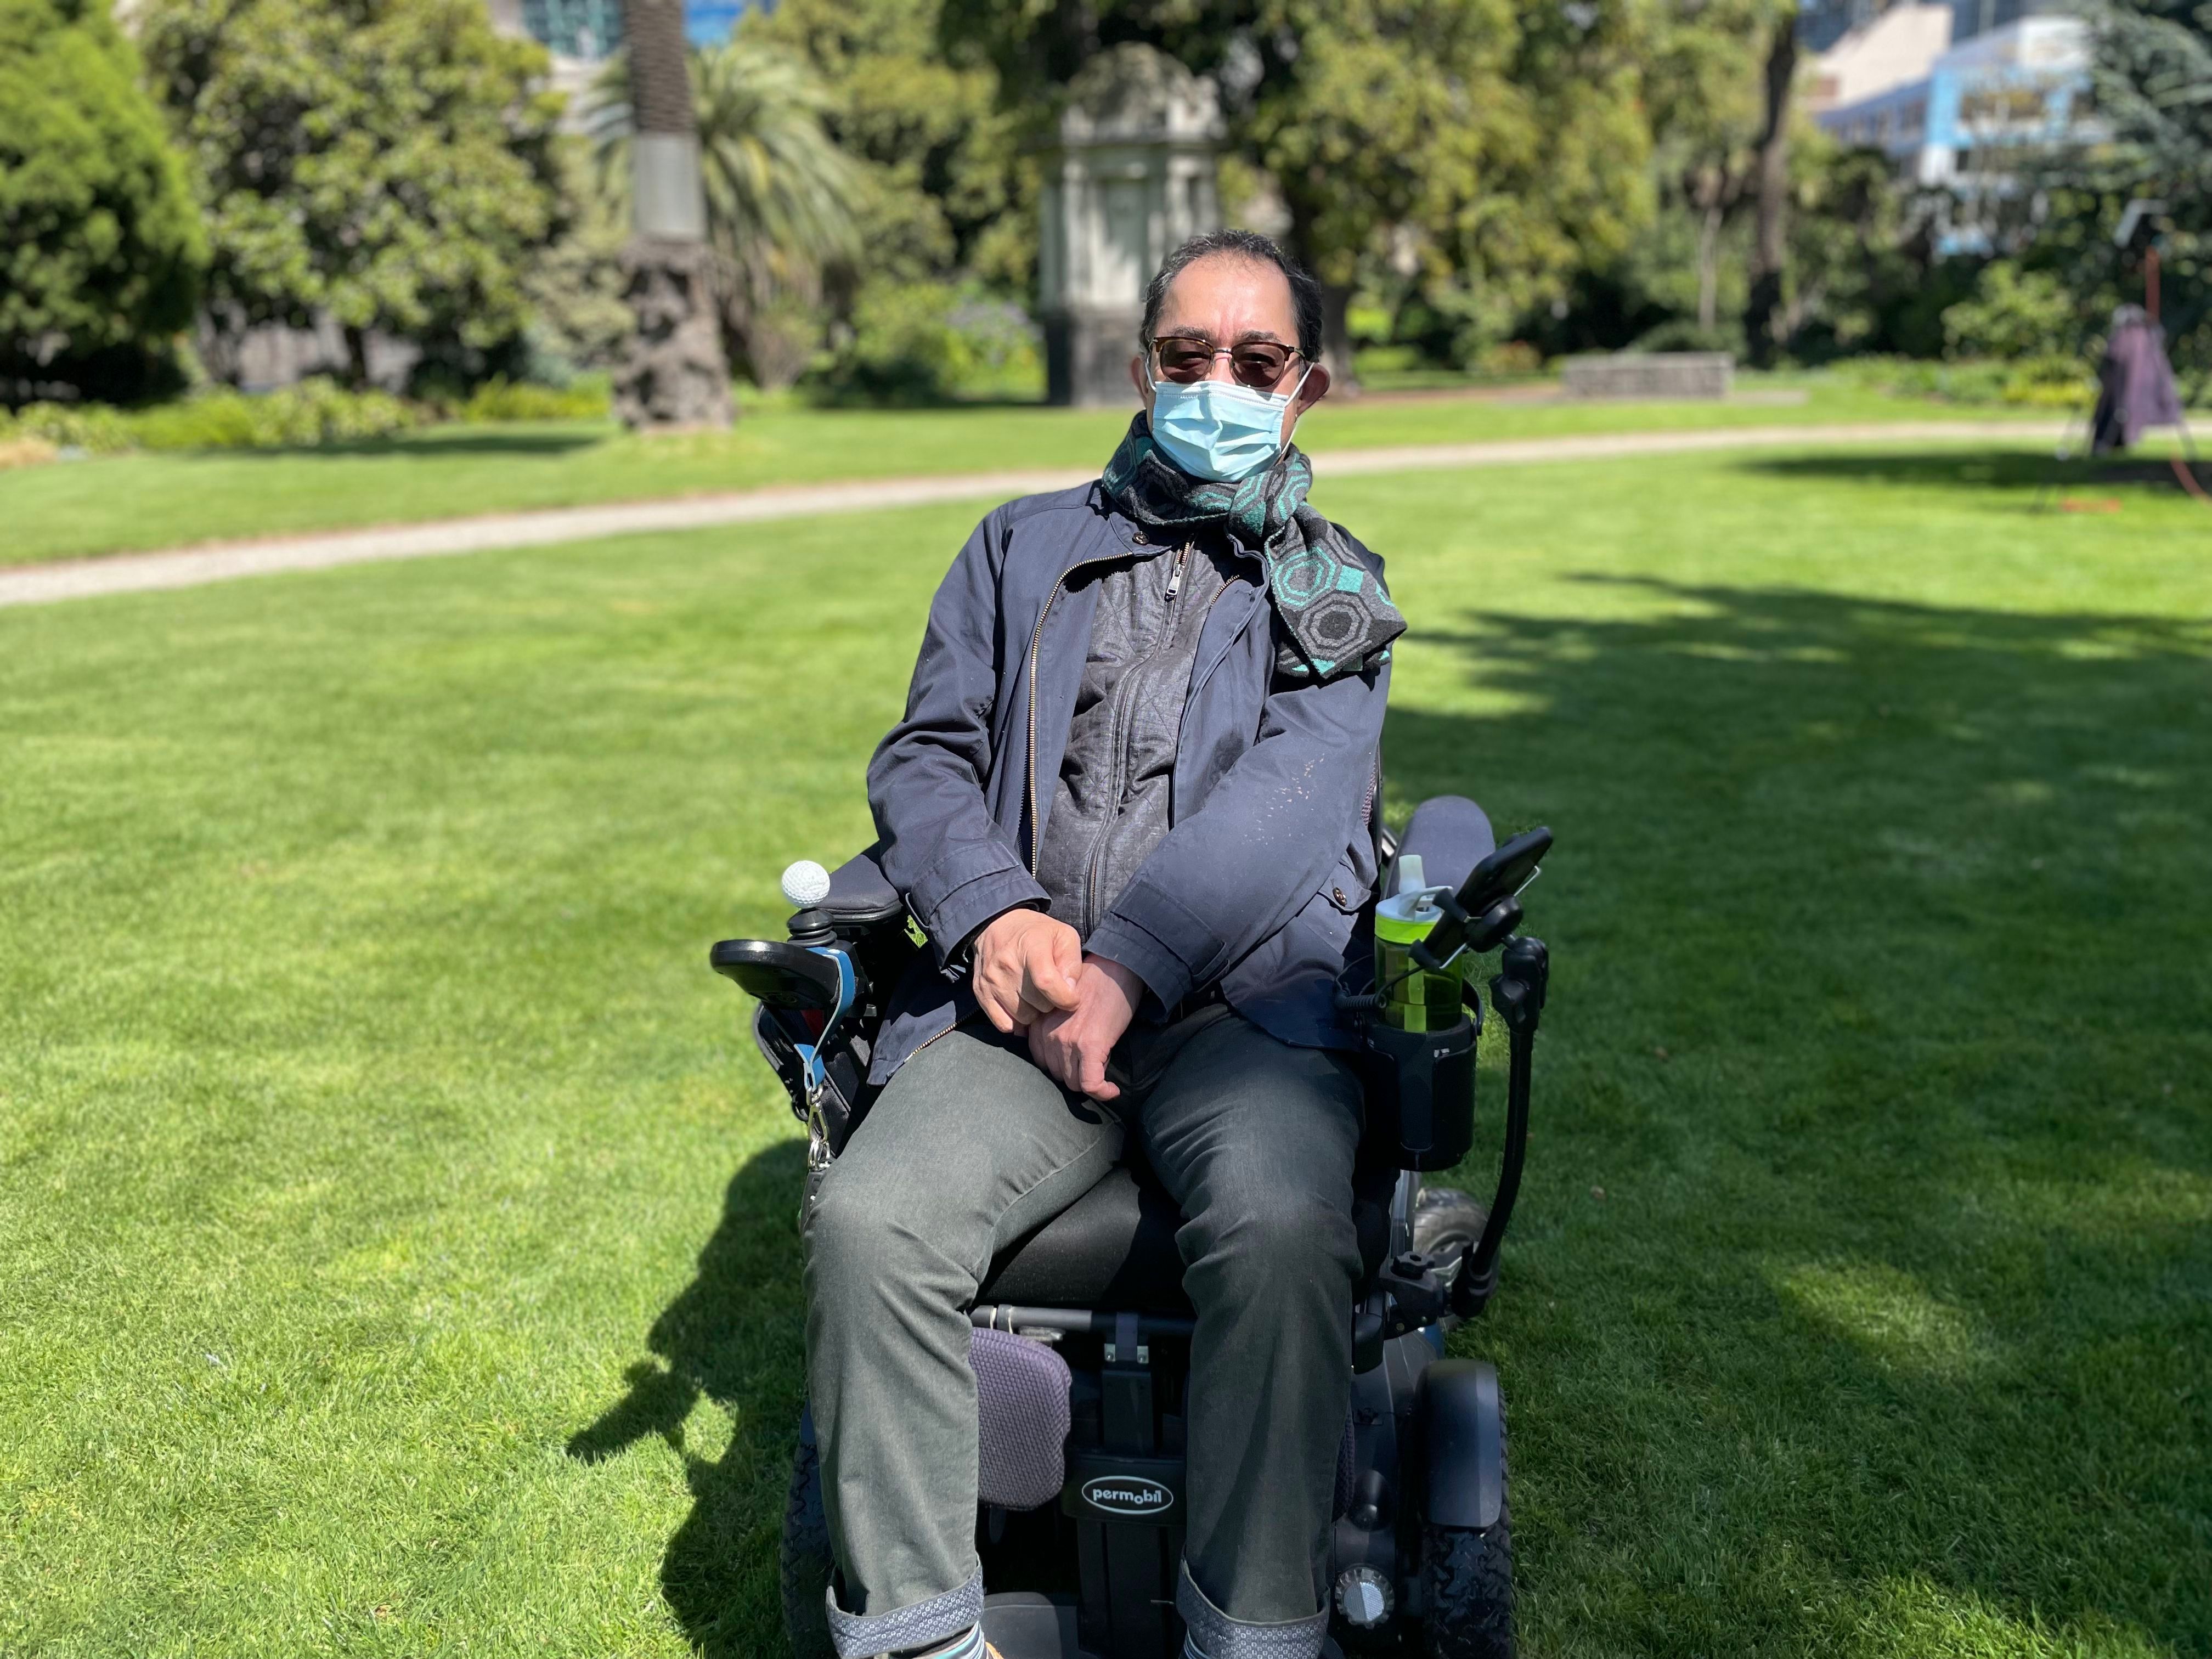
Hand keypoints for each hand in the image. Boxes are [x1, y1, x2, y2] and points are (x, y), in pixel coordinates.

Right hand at [971, 909, 1082, 1032]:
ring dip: (1034, 1011)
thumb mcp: (1063, 936)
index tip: (1072, 999)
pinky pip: (1004, 1024)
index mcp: (1031, 946)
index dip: (1065, 998)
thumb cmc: (1036, 934)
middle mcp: (1007, 964)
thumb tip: (1070, 992)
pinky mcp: (981, 993)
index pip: (1046, 982)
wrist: (996, 925)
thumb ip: (1072, 964)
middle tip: (1049, 988)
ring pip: (1024, 1018)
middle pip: (1039, 1004)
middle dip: (1050, 1001)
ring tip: (1034, 993)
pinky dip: (1016, 1020)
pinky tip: (1020, 1004)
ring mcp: (991, 980)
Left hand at [1028, 956, 1143, 1100]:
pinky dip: (1102, 1092)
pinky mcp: (1090, 1046)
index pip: (1043, 1061)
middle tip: (1094, 1061)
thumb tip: (1064, 1056)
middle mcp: (1048, 1034)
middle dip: (1076, 1072)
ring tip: (1104, 1065)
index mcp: (1039, 1023)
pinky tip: (1113, 1090)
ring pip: (1073, 1082)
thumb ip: (1054, 1027)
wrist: (1115, 968)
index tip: (1078, 1061)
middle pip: (1058, 1074)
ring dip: (1089, 1080)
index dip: (1062, 1064)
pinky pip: (1090, 1083)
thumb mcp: (1062, 1006)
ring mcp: (1067, 1041)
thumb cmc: (1094, 984)